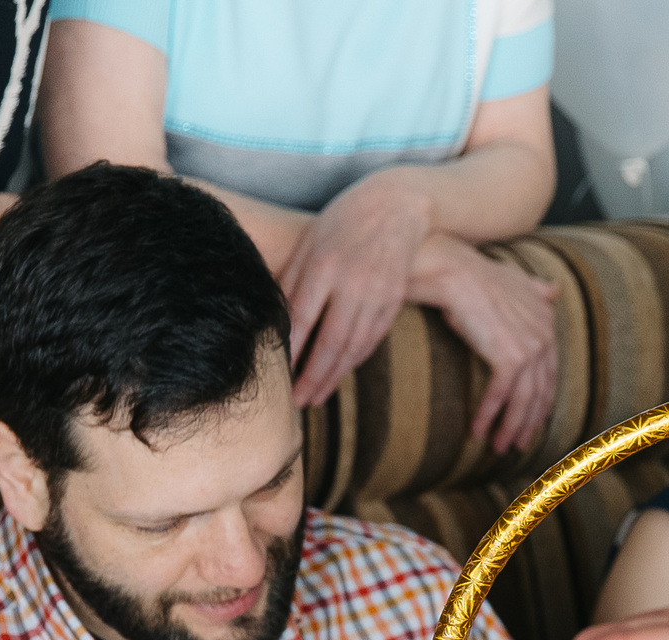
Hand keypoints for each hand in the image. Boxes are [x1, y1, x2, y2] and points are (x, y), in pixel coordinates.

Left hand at [281, 175, 433, 405]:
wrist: (396, 205)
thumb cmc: (341, 222)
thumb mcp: (309, 242)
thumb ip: (291, 279)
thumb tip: (272, 322)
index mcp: (324, 265)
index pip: (303, 320)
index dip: (291, 353)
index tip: (278, 378)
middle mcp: (353, 282)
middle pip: (331, 342)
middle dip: (312, 378)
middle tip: (296, 404)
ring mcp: (377, 294)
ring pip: (354, 347)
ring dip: (333, 378)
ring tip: (314, 398)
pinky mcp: (394, 302)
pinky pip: (371, 340)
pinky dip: (354, 361)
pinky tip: (338, 375)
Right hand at [412, 233, 559, 452]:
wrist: (452, 271)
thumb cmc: (475, 275)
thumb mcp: (514, 279)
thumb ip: (536, 290)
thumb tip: (555, 289)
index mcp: (547, 323)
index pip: (549, 374)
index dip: (541, 402)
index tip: (531, 422)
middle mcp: (544, 337)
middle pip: (540, 393)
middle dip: (529, 422)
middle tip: (518, 444)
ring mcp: (529, 348)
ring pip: (523, 401)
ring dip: (510, 427)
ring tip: (499, 447)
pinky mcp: (508, 356)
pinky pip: (500, 396)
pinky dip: (489, 416)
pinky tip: (477, 431)